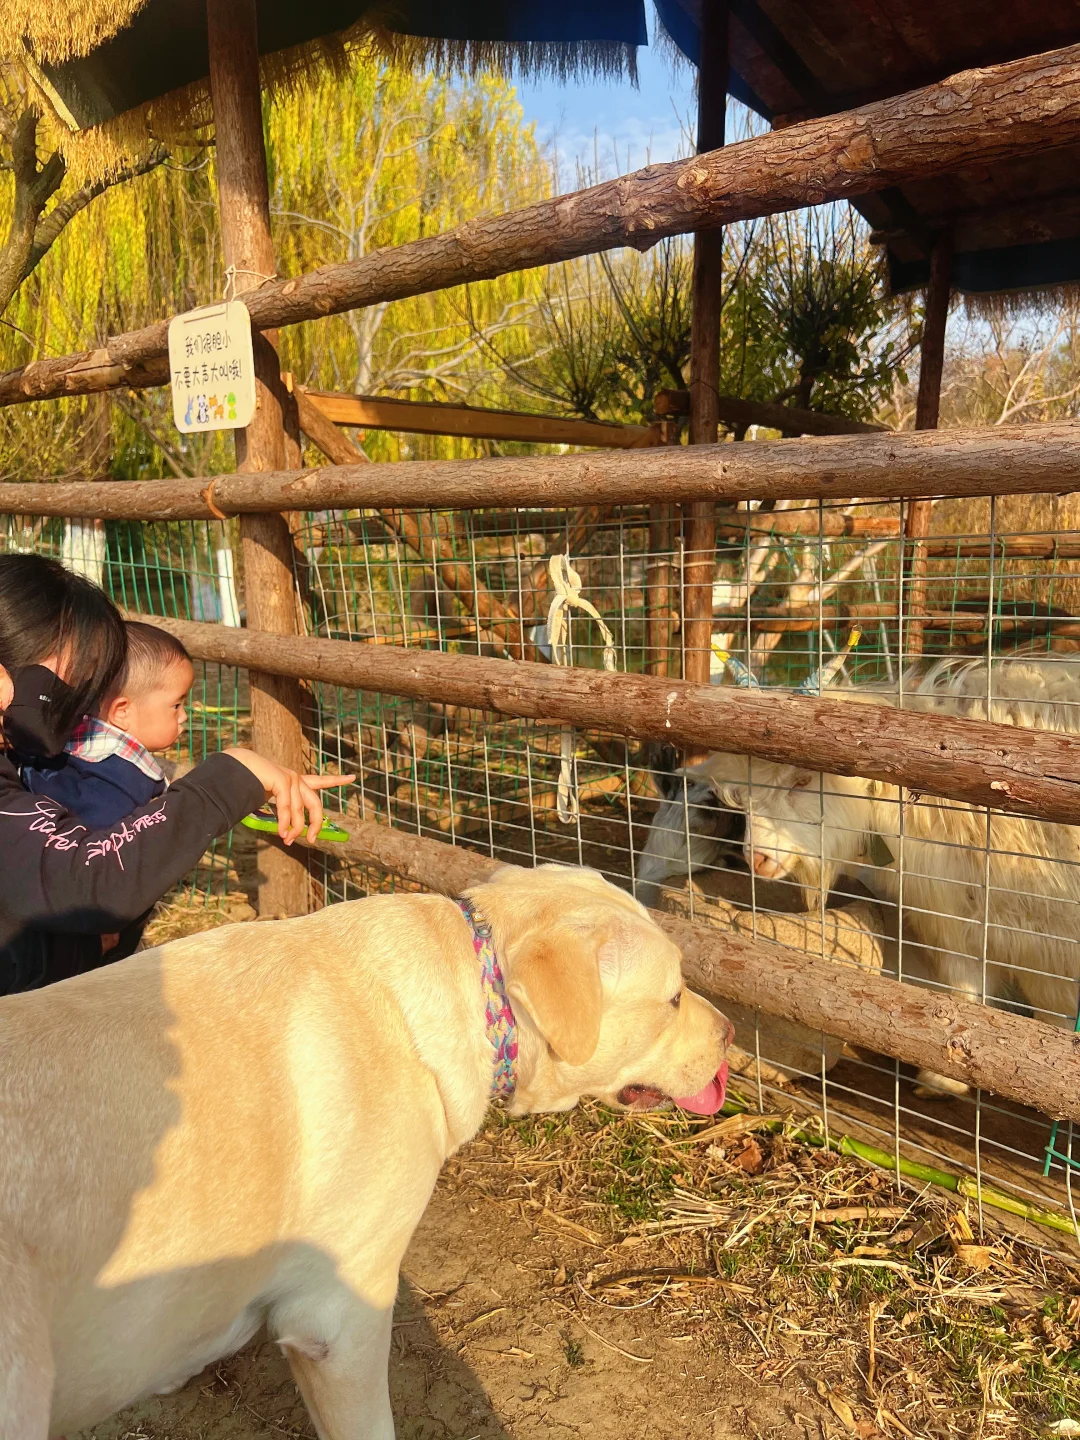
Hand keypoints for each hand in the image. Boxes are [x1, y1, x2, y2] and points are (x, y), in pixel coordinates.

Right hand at [224, 748, 354, 844]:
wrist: (233, 769)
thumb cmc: (247, 786)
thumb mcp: (270, 801)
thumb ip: (282, 814)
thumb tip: (288, 834)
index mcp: (293, 781)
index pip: (320, 781)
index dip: (337, 780)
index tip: (353, 777)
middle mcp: (295, 778)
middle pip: (315, 804)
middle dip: (316, 824)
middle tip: (312, 840)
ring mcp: (290, 777)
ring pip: (299, 810)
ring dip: (294, 828)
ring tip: (286, 840)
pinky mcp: (283, 778)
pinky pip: (287, 807)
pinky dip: (285, 822)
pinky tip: (281, 832)